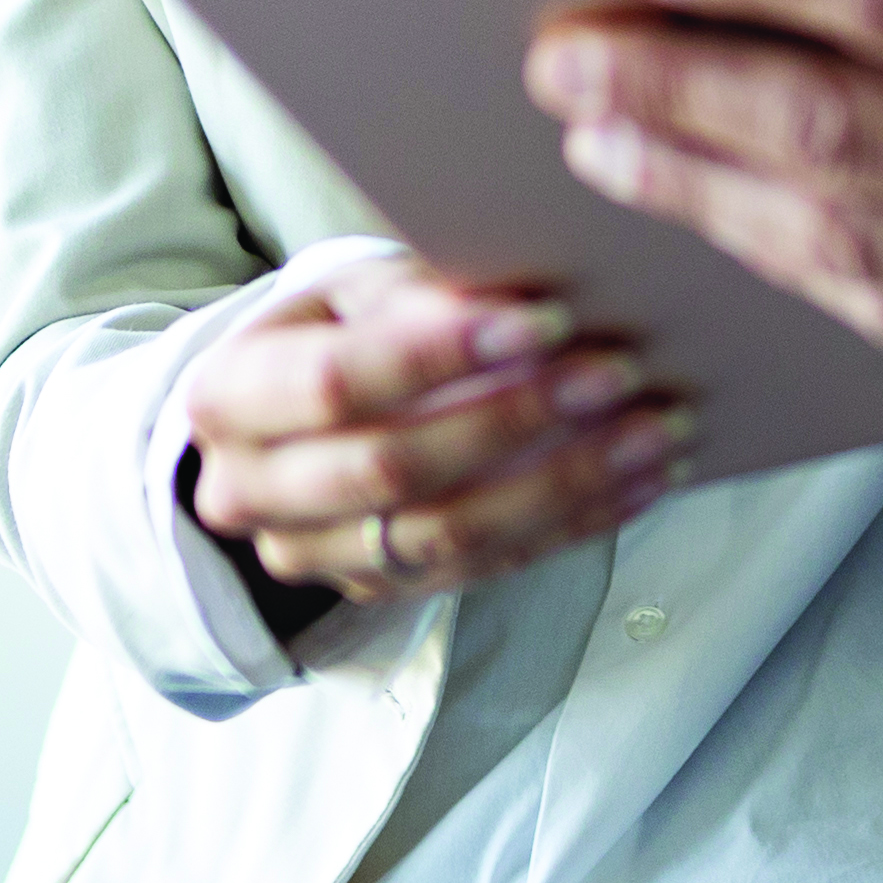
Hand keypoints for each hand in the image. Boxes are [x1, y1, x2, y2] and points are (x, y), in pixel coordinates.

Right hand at [175, 251, 698, 606]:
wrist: (290, 418)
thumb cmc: (338, 328)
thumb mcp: (354, 288)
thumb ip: (418, 294)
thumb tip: (519, 301)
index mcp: (228, 396)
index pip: (335, 382)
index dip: (440, 355)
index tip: (545, 320)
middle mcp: (251, 492)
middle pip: (394, 468)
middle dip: (515, 420)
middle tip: (618, 374)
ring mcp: (314, 558)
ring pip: (447, 536)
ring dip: (564, 484)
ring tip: (654, 432)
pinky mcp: (379, 593)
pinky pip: (486, 570)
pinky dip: (572, 523)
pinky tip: (641, 480)